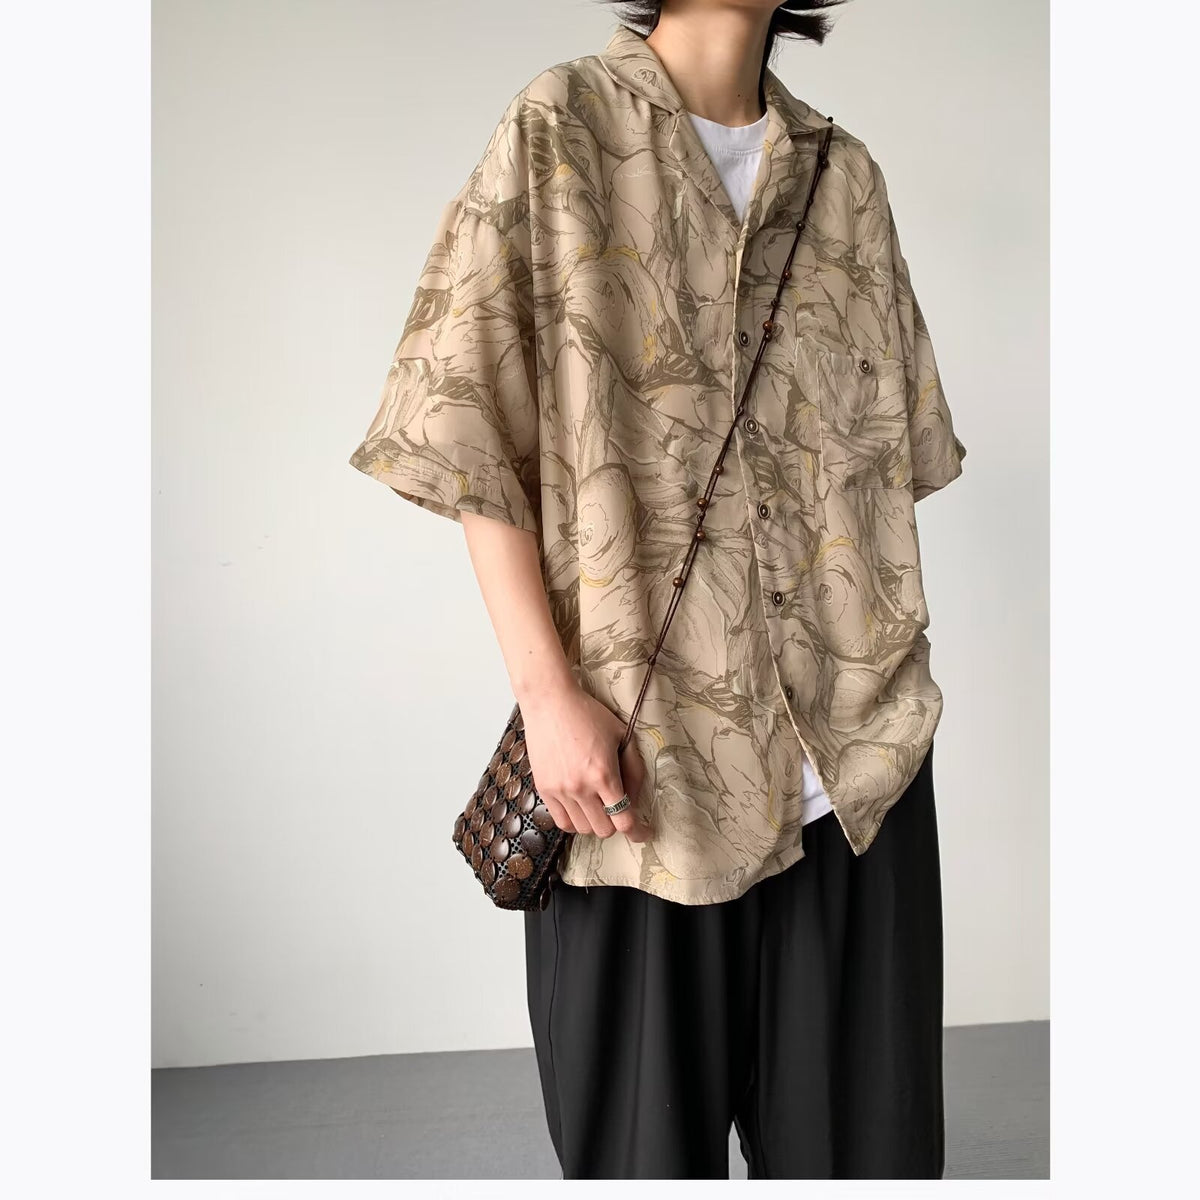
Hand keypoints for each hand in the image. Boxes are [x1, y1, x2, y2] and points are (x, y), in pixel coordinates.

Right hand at [518, 681, 650, 841]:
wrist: (550, 703)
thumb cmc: (588, 714)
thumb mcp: (622, 736)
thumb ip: (634, 769)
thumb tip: (635, 798)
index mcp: (604, 774)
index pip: (624, 820)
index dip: (637, 832)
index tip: (642, 832)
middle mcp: (581, 787)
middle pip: (603, 830)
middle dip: (615, 824)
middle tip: (618, 810)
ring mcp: (560, 790)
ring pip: (582, 829)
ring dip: (594, 822)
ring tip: (598, 806)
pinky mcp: (544, 789)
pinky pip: (561, 821)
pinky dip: (574, 821)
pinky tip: (580, 807)